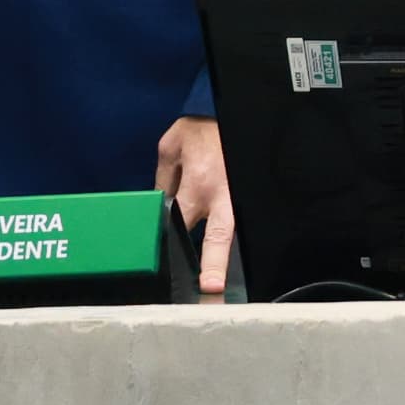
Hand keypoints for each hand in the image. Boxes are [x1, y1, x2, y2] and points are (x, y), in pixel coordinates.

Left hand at [157, 115, 233, 298]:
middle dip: (214, 262)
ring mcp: (236, 197)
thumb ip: (163, 181)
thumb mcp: (170, 148)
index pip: (179, 220)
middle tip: (211, 288)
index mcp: (198, 182)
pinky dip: (227, 239)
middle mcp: (220, 194)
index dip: (169, 239)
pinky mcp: (245, 196)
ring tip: (218, 285)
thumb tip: (159, 207)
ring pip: (229, 232)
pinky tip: (222, 261)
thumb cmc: (200, 130)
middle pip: (217, 235)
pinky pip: (234, 220)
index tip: (162, 258)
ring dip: (223, 257)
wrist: (231, 115)